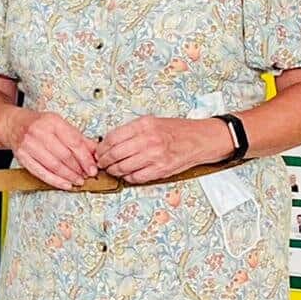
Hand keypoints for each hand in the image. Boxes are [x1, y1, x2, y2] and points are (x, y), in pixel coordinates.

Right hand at [5, 109, 97, 189]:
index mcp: (53, 122)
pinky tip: (65, 184)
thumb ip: (78, 138)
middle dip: (78, 169)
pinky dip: (55, 181)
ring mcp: (28, 145)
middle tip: (87, 176)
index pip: (74, 142)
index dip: (85, 158)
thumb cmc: (39, 124)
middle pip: (64, 155)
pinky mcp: (22, 157)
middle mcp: (39, 132)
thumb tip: (96, 152)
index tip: (93, 168)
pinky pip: (40, 172)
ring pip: (53, 165)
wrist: (13, 125)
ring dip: (68, 176)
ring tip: (78, 181)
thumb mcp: (60, 124)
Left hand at [97, 116, 227, 183]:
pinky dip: (128, 177)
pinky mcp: (161, 169)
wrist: (201, 139)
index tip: (99, 151)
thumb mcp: (152, 122)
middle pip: (115, 154)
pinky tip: (128, 174)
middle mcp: (149, 139)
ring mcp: (155, 156)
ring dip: (114, 170)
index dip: (102, 147)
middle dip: (104, 161)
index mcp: (144, 125)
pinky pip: (136, 177)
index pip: (112, 138)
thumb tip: (109, 142)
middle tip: (101, 163)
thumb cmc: (177, 131)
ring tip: (112, 169)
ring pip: (123, 167)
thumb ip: (132, 131)